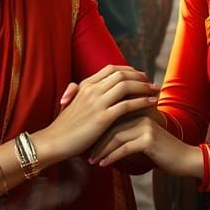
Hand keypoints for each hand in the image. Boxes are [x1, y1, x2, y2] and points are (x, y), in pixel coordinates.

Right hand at [36, 65, 157, 162]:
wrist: (54, 141)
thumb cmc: (63, 126)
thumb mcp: (68, 103)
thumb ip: (74, 92)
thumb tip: (76, 86)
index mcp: (85, 84)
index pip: (111, 69)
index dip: (128, 70)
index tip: (139, 75)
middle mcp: (92, 90)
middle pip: (121, 75)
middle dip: (139, 77)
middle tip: (151, 82)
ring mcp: (97, 103)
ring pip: (126, 86)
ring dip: (144, 87)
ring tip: (155, 91)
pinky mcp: (102, 118)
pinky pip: (127, 105)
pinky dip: (142, 102)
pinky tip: (151, 104)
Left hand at [88, 114, 201, 177]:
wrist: (186, 159)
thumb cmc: (162, 151)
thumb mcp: (143, 139)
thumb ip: (127, 134)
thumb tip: (105, 140)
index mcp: (138, 110)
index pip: (110, 115)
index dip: (96, 129)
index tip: (85, 142)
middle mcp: (141, 114)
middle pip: (110, 125)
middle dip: (95, 140)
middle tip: (84, 153)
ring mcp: (145, 126)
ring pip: (116, 137)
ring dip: (101, 150)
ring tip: (91, 161)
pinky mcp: (149, 140)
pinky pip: (124, 148)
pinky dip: (111, 157)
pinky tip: (103, 165)